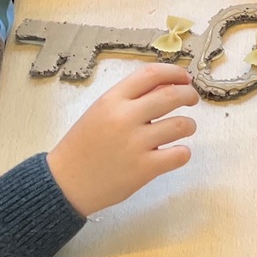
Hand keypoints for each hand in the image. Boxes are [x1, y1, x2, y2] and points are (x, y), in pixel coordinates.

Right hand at [47, 64, 198, 215]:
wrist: (64, 184)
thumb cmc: (83, 146)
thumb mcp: (100, 112)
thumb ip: (130, 99)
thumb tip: (167, 85)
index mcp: (111, 100)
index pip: (150, 74)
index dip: (174, 72)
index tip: (184, 78)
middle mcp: (124, 118)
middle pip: (172, 96)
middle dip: (189, 95)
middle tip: (192, 99)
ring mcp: (135, 144)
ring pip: (182, 125)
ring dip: (189, 125)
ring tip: (184, 128)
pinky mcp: (144, 169)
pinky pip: (180, 154)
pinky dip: (183, 153)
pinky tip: (175, 153)